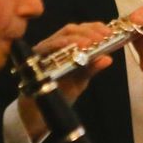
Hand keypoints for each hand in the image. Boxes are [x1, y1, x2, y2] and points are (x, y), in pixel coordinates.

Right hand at [16, 21, 115, 139]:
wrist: (38, 114)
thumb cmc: (59, 93)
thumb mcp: (79, 81)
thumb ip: (91, 69)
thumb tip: (108, 58)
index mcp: (66, 47)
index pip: (80, 30)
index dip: (95, 28)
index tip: (109, 33)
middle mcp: (52, 46)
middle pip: (69, 30)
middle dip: (87, 32)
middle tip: (102, 38)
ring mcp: (41, 53)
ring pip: (57, 38)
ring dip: (74, 39)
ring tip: (89, 44)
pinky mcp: (32, 63)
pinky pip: (45, 52)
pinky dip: (59, 49)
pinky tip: (72, 53)